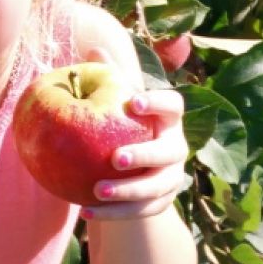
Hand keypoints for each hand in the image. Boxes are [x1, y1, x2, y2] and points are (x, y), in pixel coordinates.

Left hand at [83, 89, 189, 221]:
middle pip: (169, 152)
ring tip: (97, 191)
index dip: (158, 103)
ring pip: (156, 187)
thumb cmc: (122, 123)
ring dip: (128, 191)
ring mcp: (172, 177)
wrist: (132, 167)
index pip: (173, 105)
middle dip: (145, 155)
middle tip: (115, 158)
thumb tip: (94, 50)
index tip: (134, 102)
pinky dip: (114, 214)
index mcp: (168, 119)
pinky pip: (140, 211)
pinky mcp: (160, 202)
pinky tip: (86, 211)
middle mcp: (176, 148)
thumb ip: (109, 76)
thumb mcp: (117, 101)